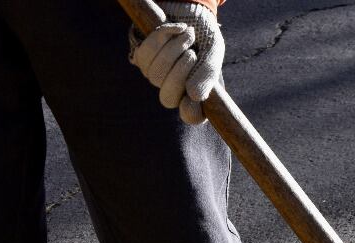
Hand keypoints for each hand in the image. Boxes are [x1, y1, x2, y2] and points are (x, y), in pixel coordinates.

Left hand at [130, 2, 224, 124]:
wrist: (188, 14)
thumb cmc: (204, 37)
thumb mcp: (212, 53)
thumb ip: (208, 74)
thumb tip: (194, 96)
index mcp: (196, 95)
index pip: (191, 115)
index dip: (191, 112)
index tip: (194, 98)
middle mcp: (173, 91)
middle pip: (167, 97)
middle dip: (180, 72)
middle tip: (193, 53)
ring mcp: (155, 76)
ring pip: (155, 74)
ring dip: (172, 50)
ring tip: (188, 34)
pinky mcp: (142, 58)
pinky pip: (146, 53)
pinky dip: (162, 37)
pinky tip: (175, 28)